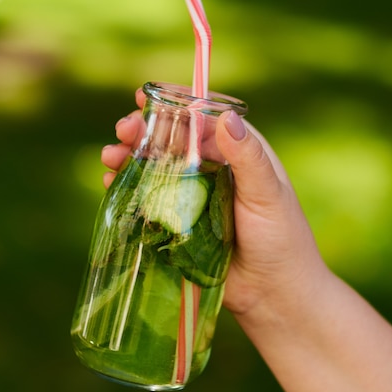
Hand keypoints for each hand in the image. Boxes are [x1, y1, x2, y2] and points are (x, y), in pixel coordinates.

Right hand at [101, 88, 326, 325]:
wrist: (274, 296)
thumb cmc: (281, 240)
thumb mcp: (268, 195)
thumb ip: (248, 157)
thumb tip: (228, 116)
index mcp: (238, 152)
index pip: (201, 118)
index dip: (172, 104)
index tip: (144, 96)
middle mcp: (212, 168)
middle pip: (171, 139)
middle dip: (143, 130)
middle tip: (122, 130)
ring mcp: (193, 195)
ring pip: (155, 166)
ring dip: (130, 156)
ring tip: (110, 156)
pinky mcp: (178, 221)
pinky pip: (149, 197)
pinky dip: (129, 186)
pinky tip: (110, 183)